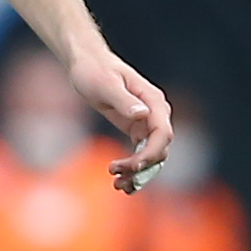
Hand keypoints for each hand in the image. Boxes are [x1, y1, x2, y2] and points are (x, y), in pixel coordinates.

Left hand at [71, 51, 172, 190]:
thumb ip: (124, 100)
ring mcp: (147, 122)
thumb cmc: (95, 71)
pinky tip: (120, 180)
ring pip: (151, 155)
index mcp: (153, 101)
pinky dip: (132, 168)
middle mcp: (155, 113)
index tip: (133, 166)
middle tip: (117, 177)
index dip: (151, 153)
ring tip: (118, 185)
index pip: (163, 133)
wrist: (87, 64)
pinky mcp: (136, 129)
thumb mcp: (106, 85)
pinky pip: (140, 153)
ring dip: (138, 173)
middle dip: (142, 167)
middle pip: (159, 148)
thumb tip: (143, 115)